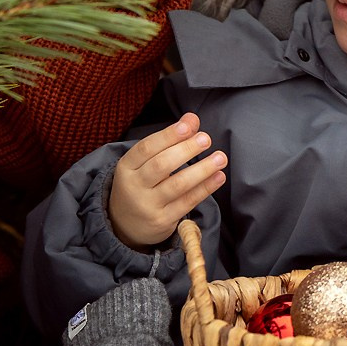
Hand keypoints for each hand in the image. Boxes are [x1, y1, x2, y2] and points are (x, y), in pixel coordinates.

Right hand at [106, 112, 226, 251]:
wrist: (125, 226)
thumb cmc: (140, 185)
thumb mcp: (145, 163)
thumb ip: (168, 140)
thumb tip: (192, 119)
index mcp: (126, 167)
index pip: (146, 148)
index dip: (168, 135)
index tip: (189, 125)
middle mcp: (134, 186)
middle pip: (161, 165)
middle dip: (186, 150)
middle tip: (206, 139)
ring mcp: (148, 206)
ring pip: (177, 185)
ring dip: (202, 169)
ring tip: (220, 157)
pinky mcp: (163, 221)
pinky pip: (187, 202)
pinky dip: (205, 188)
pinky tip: (219, 176)